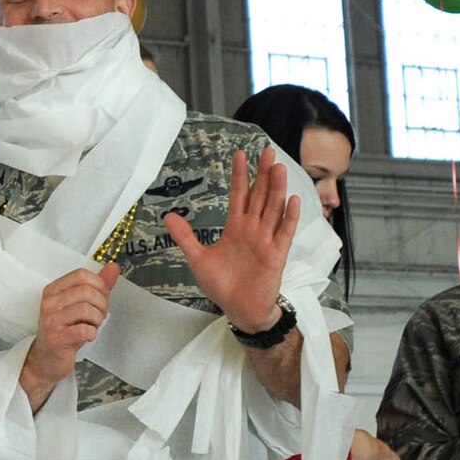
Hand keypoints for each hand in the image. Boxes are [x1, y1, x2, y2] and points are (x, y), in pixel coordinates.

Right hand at [22, 262, 120, 403]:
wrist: (47, 359)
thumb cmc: (64, 331)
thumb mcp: (80, 305)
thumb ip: (98, 286)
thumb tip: (113, 268)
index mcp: (54, 290)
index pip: (81, 275)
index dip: (99, 285)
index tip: (101, 297)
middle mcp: (49, 303)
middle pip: (86, 291)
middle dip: (101, 304)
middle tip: (99, 315)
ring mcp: (50, 320)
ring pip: (86, 309)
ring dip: (97, 320)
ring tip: (92, 326)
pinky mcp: (56, 338)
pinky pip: (83, 330)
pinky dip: (91, 333)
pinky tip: (87, 336)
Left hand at [163, 147, 299, 332]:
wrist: (239, 308)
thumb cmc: (221, 284)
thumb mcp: (198, 258)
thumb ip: (186, 237)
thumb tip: (168, 216)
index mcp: (235, 228)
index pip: (239, 195)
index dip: (239, 176)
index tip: (239, 154)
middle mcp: (253, 229)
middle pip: (259, 196)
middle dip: (263, 174)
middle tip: (266, 151)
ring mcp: (266, 240)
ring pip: (273, 209)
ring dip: (276, 189)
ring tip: (278, 167)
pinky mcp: (276, 254)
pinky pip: (284, 233)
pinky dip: (289, 217)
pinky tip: (291, 200)